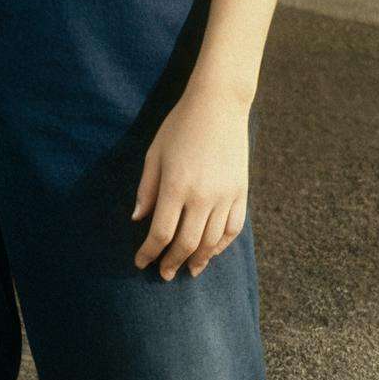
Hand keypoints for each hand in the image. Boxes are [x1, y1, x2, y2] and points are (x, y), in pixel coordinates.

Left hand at [130, 88, 250, 279]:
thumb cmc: (179, 126)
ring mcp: (225, 196)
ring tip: (187, 269)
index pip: (160, 233)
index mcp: (175, 186)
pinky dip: (221, 246)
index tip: (140, 262)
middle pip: (186, 244)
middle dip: (171, 262)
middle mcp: (202, 196)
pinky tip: (210, 252)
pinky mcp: (241, 192)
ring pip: (211, 242)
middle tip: (163, 273)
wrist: (218, 105)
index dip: (148, 252)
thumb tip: (137, 220)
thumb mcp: (154, 153)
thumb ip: (146, 189)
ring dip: (197, 260)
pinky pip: (233, 229)